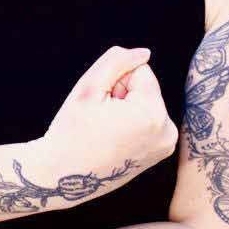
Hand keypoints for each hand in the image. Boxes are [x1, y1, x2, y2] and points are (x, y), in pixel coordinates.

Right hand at [41, 46, 177, 191]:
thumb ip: (118, 60)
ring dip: (125, 110)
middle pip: (145, 88)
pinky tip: (113, 140)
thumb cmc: (72, 129)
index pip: (140, 71)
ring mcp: (166, 145)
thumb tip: (145, 54)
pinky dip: (131, 123)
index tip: (100, 107)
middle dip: (122, 96)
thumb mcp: (90, 86)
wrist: (62, 175)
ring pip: (145, 103)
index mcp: (153, 114)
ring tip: (105, 131)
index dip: (115, 82)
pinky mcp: (160, 152)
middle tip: (100, 121)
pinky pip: (146, 120)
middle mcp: (167, 131)